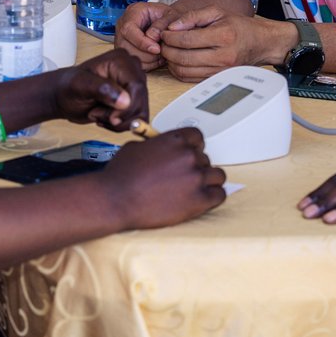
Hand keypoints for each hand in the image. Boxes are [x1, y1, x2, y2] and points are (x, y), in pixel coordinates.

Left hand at [51, 49, 148, 130]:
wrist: (63, 96)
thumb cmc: (67, 86)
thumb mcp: (79, 85)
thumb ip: (101, 89)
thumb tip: (125, 100)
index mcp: (121, 60)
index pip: (137, 86)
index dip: (128, 107)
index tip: (112, 118)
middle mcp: (131, 71)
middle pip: (141, 101)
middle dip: (119, 116)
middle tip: (96, 113)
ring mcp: (133, 86)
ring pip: (140, 113)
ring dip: (118, 122)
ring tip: (98, 114)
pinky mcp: (133, 100)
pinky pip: (136, 119)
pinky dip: (121, 125)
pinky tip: (105, 118)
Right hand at [101, 128, 226, 228]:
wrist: (116, 199)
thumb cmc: (120, 175)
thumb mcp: (136, 147)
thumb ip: (156, 145)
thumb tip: (162, 149)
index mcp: (174, 140)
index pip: (198, 137)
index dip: (194, 146)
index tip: (190, 153)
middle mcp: (188, 156)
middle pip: (205, 157)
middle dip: (195, 166)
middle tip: (182, 176)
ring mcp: (196, 178)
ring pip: (217, 175)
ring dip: (207, 180)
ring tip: (194, 188)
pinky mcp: (200, 200)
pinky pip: (220, 195)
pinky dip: (213, 197)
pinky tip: (202, 199)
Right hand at [114, 1, 177, 69]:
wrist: (167, 21)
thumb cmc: (168, 17)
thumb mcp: (171, 15)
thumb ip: (162, 24)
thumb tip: (152, 37)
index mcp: (133, 12)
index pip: (128, 29)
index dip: (141, 42)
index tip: (157, 49)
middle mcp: (123, 24)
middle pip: (125, 44)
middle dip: (145, 54)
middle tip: (161, 53)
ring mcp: (122, 37)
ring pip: (128, 54)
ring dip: (146, 60)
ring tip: (161, 55)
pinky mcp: (125, 49)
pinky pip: (132, 60)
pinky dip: (146, 64)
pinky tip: (156, 59)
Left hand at [156, 6, 292, 81]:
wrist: (261, 43)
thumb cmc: (239, 26)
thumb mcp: (217, 12)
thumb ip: (192, 16)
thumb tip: (172, 26)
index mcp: (223, 36)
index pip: (186, 40)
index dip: (169, 37)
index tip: (164, 33)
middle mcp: (222, 56)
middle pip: (183, 58)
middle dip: (166, 50)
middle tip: (162, 42)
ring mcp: (221, 70)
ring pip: (184, 71)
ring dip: (170, 62)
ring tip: (169, 51)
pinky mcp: (217, 78)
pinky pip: (191, 79)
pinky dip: (179, 71)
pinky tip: (178, 60)